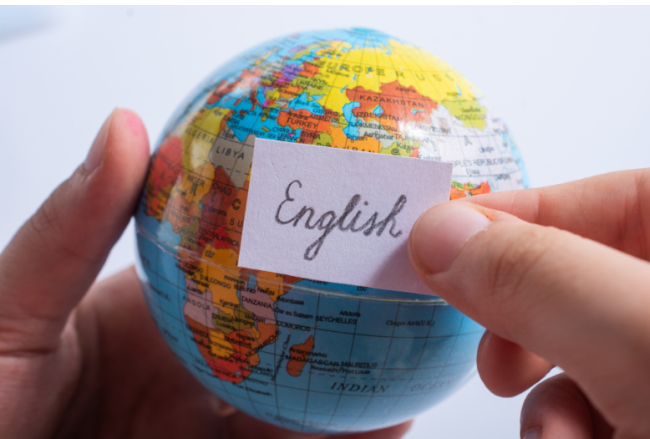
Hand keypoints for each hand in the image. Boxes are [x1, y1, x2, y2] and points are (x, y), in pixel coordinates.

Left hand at [0, 110, 410, 438]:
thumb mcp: (8, 309)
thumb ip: (70, 232)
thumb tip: (125, 130)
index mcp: (153, 320)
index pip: (240, 276)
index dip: (293, 253)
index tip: (343, 227)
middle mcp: (188, 374)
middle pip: (283, 344)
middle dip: (344, 322)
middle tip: (402, 294)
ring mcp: (202, 428)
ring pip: (294, 409)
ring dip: (354, 392)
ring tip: (411, 368)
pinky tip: (377, 427)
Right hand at [408, 170, 649, 438]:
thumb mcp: (636, 340)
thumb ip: (539, 275)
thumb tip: (439, 233)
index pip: (618, 196)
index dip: (530, 209)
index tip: (447, 238)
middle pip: (582, 275)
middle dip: (522, 310)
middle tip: (487, 338)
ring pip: (578, 347)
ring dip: (540, 385)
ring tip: (549, 430)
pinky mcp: (648, 416)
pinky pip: (592, 402)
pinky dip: (563, 424)